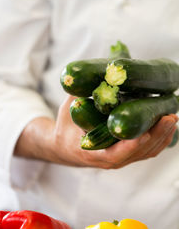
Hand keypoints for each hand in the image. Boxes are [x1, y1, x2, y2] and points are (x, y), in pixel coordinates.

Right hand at [15, 95, 177, 169]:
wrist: (63, 145)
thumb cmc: (66, 126)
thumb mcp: (71, 108)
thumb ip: (83, 92)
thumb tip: (102, 71)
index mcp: (91, 151)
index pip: (115, 154)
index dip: (131, 146)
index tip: (144, 132)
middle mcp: (109, 160)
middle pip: (138, 153)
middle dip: (156, 135)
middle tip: (169, 116)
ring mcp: (119, 159)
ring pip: (145, 153)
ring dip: (161, 137)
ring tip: (172, 118)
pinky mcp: (126, 155)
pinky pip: (146, 151)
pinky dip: (159, 141)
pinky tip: (168, 127)